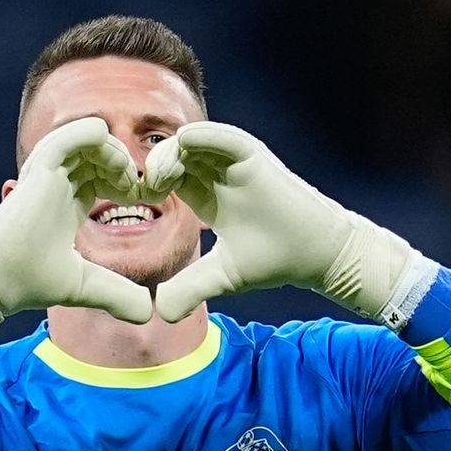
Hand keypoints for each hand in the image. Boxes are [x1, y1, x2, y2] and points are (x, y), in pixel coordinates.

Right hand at [0, 118, 152, 359]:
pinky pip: (68, 137)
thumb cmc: (29, 281)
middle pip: (97, 155)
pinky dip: (91, 135)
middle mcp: (57, 184)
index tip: (140, 200)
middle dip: (123, 164)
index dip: (125, 182)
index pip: (101, 176)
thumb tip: (147, 313)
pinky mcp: (39, 171)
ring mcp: (47, 174)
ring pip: (86, 141)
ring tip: (126, 177)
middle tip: (137, 188)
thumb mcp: (85, 286)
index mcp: (67, 202)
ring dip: (113, 151)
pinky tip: (112, 155)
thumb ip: (117, 294)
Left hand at [142, 122, 430, 326]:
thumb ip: (189, 289)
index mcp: (205, 194)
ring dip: (168, 155)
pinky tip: (182, 149)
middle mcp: (216, 173)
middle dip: (153, 169)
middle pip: (171, 156)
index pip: (166, 177)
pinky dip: (199, 137)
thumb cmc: (271, 260)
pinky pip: (219, 136)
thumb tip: (159, 314)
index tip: (136, 204)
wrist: (313, 253)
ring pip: (189, 142)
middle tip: (145, 191)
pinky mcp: (250, 153)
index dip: (147, 186)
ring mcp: (232, 160)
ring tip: (160, 180)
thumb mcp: (221, 276)